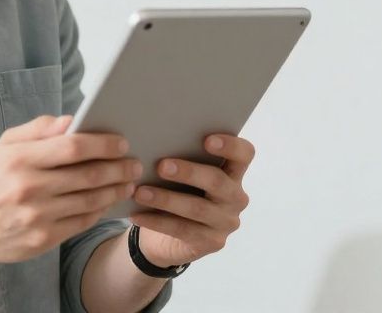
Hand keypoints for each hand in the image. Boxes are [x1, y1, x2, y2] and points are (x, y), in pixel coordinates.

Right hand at [0, 114, 142, 263]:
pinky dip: (100, 211)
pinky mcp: (42, 239)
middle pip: (87, 175)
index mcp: (19, 159)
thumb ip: (38, 130)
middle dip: (117, 168)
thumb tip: (71, 120)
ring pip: (90, 200)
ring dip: (115, 190)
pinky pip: (81, 222)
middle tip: (134, 164)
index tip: (121, 143)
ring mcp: (37, 216)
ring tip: (128, 183)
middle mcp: (29, 188)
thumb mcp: (5, 146)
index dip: (102, 144)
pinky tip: (108, 202)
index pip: (72, 147)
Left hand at [130, 134, 254, 266]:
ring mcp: (226, 222)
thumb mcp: (182, 176)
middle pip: (216, 181)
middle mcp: (236, 197)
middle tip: (161, 166)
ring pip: (197, 208)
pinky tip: (137, 215)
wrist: (169, 237)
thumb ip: (180, 158)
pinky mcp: (212, 242)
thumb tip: (153, 141)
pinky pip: (183, 230)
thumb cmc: (177, 192)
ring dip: (165, 199)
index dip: (230, 145)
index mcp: (233, 172)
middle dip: (188, 172)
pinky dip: (157, 222)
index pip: (244, 154)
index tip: (206, 140)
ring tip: (140, 192)